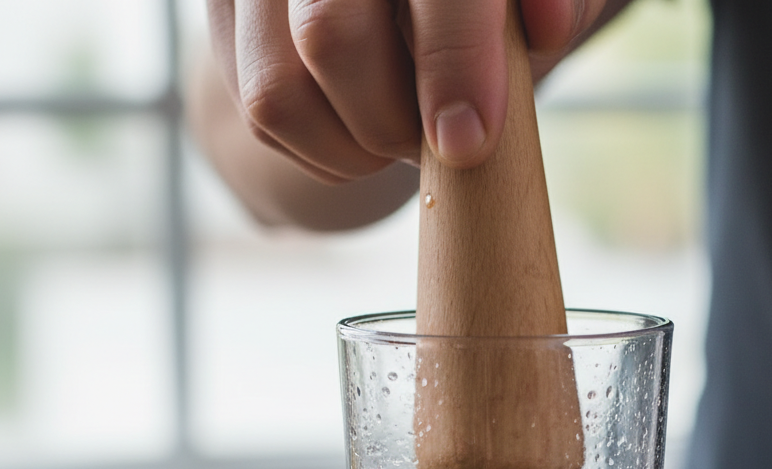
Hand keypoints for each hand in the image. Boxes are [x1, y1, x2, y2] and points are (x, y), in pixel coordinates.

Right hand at [205, 0, 615, 179]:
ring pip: (278, 92)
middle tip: (442, 139)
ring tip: (402, 132)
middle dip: (394, 121)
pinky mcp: (223, 12)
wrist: (414, 2)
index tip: (472, 140)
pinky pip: (261, 117)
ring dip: (354, 148)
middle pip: (330, 36)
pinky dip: (325, 149)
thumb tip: (548, 27)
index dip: (454, 59)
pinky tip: (364, 125)